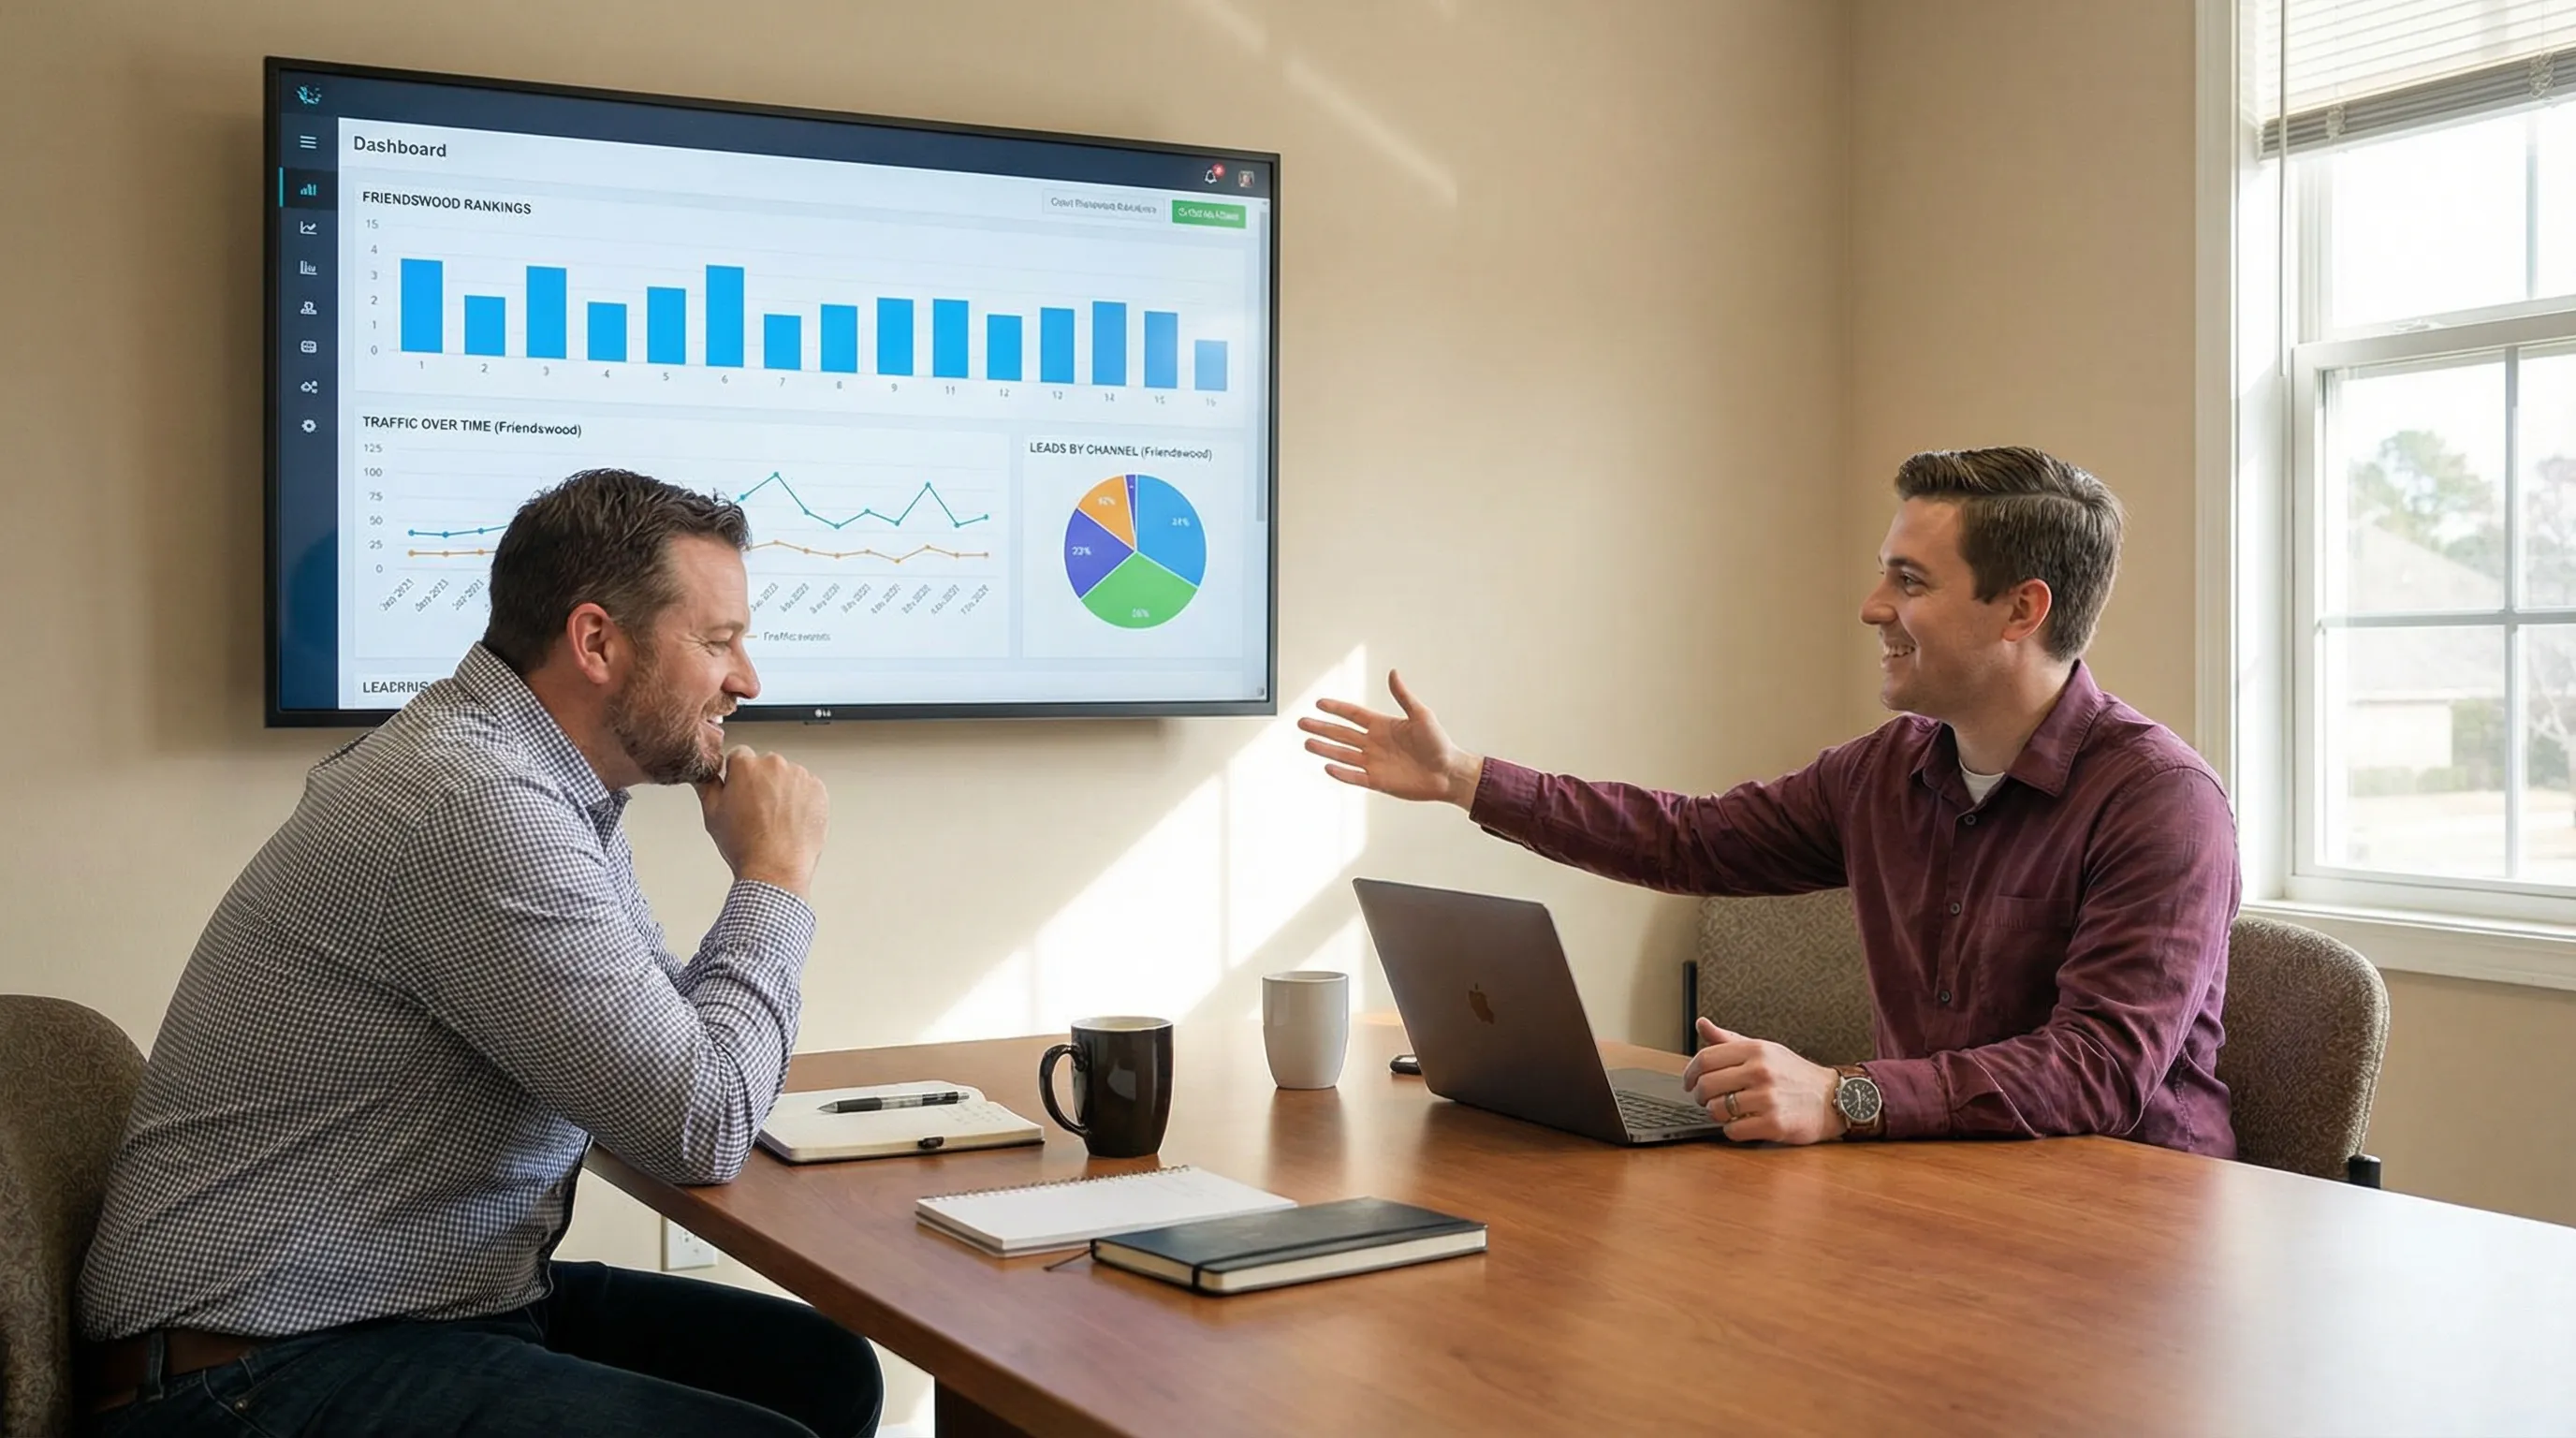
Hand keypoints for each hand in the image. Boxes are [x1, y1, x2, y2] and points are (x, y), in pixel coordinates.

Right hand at [695, 746, 829, 896]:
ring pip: (788, 777)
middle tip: (757, 811)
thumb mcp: (712, 814)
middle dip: (762, 782)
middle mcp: (775, 765)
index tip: (741, 791)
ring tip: (776, 820)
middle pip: (766, 765)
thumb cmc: (745, 845)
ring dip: (783, 790)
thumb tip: (706, 774)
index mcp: (746, 765)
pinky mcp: (818, 790)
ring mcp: (799, 776)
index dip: (738, 776)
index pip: (740, 756)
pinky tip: (791, 821)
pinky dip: (802, 800)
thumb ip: (708, 786)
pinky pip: (807, 789)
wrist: (776, 868)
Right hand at [1297, 669, 1483, 807]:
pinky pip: (1354, 776)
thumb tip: (1393, 673)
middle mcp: (1375, 743)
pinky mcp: (1378, 781)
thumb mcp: (1422, 715)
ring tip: (1307, 743)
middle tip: (1302, 723)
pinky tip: (1327, 766)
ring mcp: (1375, 763)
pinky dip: (1341, 773)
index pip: (1353, 715)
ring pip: (1343, 754)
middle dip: (1322, 728)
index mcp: (1383, 725)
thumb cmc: (1439, 744)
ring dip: (1325, 749)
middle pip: (1342, 734)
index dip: (1336, 708)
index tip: (1319, 703)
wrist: (1448, 773)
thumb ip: (1404, 696)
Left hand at [1679, 1017, 1846, 1144]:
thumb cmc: (1793, 1074)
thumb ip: (1730, 1040)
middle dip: (1700, 1095)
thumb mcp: (1765, 1050)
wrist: (1831, 1098)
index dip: (1690, 1073)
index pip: (1706, 1058)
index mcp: (1756, 1050)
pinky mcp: (1774, 1124)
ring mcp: (1768, 1098)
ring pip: (1717, 1109)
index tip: (1688, 1082)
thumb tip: (1701, 1023)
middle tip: (1705, 1099)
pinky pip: (1733, 1131)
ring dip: (1716, 1114)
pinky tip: (1743, 1123)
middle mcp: (1761, 1071)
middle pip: (1707, 1085)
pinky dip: (1732, 1130)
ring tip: (1727, 1111)